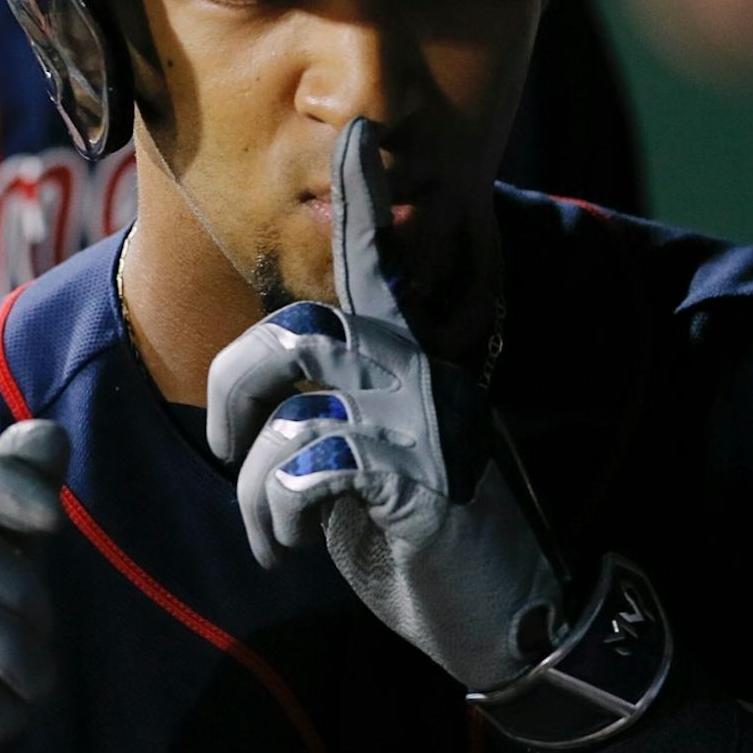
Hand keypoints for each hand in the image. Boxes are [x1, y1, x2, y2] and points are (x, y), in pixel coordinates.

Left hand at [206, 119, 565, 691]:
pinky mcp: (422, 485)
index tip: (361, 131)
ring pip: (294, 407)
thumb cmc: (440, 543)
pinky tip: (294, 547)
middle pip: (298, 328)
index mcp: (412, 365)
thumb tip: (282, 415)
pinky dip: (282, 514)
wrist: (523, 621)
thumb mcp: (386, 467)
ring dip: (255, 484)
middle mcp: (421, 378)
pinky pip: (313, 469)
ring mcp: (424, 429)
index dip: (367, 197)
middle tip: (230, 446)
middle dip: (234, 388)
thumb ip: (344, 419)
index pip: (380, 264)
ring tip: (272, 531)